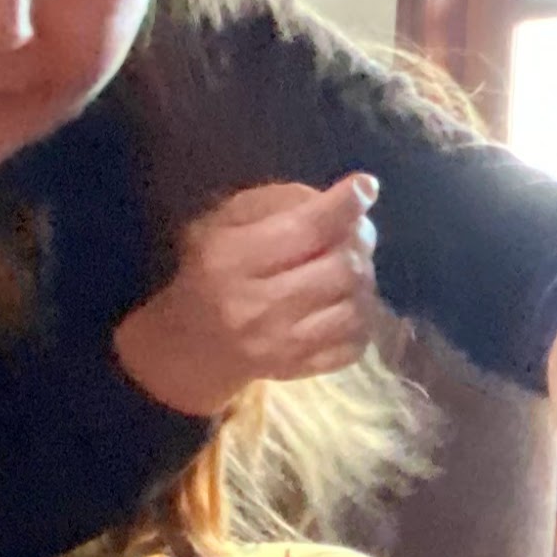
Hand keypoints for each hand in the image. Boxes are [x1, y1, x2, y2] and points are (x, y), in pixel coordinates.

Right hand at [114, 174, 380, 417]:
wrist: (191, 344)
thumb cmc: (211, 268)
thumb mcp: (225, 220)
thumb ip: (279, 201)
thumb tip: (345, 198)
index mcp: (231, 260)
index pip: (305, 231)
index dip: (343, 206)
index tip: (366, 187)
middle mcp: (256, 307)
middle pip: (340, 269)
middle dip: (359, 242)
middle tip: (356, 232)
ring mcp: (281, 346)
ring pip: (355, 308)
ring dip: (363, 281)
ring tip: (350, 267)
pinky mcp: (300, 369)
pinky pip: (355, 343)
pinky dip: (361, 318)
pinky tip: (345, 302)